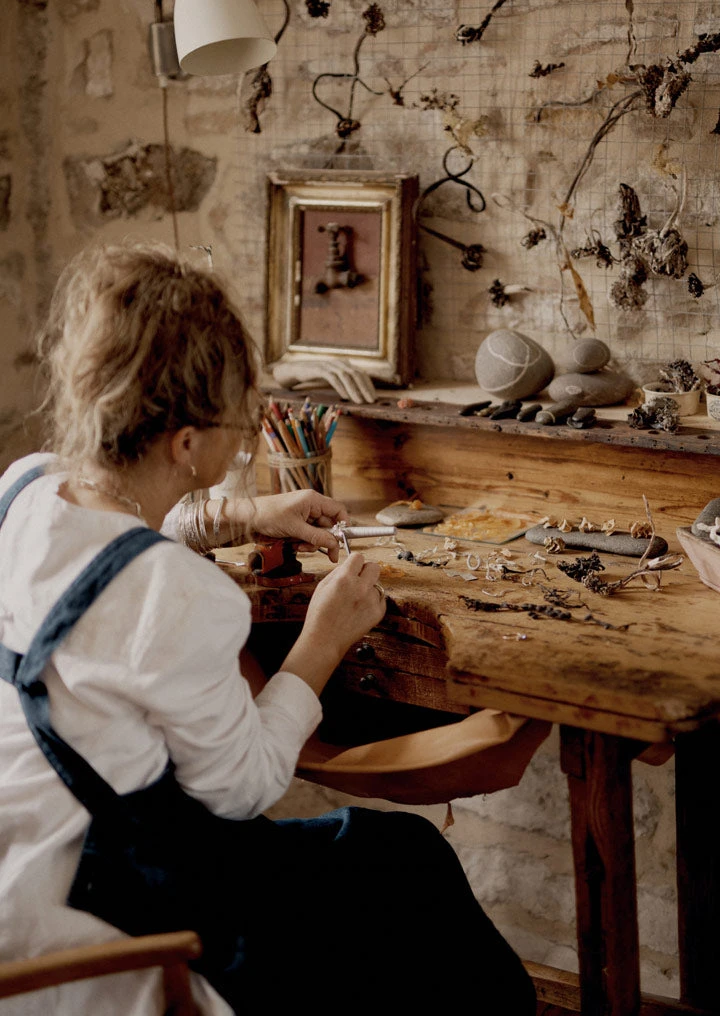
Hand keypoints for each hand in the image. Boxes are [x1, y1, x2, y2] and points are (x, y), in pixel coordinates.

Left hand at [248, 489, 348, 560]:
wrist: (246, 520)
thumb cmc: (268, 515)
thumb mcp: (294, 528)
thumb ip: (316, 537)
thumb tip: (335, 544)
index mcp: (313, 500)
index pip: (338, 511)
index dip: (343, 526)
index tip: (341, 541)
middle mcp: (311, 507)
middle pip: (328, 526)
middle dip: (322, 540)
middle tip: (320, 552)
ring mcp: (303, 517)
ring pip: (318, 534)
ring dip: (310, 544)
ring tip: (297, 546)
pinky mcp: (296, 526)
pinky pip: (307, 537)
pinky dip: (301, 543)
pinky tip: (291, 544)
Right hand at [271, 358, 376, 404]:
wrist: (297, 370)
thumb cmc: (317, 376)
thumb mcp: (334, 377)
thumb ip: (345, 381)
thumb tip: (359, 394)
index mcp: (345, 364)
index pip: (361, 374)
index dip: (369, 386)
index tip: (374, 398)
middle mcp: (339, 363)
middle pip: (356, 374)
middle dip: (365, 389)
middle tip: (371, 401)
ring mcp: (330, 365)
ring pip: (346, 376)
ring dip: (354, 390)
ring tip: (360, 402)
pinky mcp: (320, 369)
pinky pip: (333, 378)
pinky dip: (340, 387)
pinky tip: (345, 397)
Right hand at [281, 553, 385, 694]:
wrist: (325, 640)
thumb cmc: (320, 615)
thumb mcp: (322, 587)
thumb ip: (338, 572)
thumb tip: (349, 565)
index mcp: (345, 579)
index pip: (359, 557)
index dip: (354, 562)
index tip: (353, 567)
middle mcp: (361, 588)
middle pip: (374, 566)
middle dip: (366, 570)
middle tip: (358, 579)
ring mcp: (371, 601)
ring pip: (376, 584)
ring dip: (368, 589)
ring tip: (354, 601)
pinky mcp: (378, 613)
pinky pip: (380, 599)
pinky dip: (373, 602)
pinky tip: (360, 609)